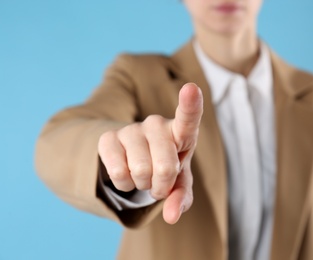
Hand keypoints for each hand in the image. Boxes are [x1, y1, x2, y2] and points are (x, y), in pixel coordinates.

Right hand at [98, 83, 202, 223]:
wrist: (135, 158)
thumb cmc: (165, 166)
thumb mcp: (179, 182)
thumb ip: (181, 197)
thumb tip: (171, 216)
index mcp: (181, 132)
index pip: (188, 116)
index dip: (190, 104)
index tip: (191, 88)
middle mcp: (156, 124)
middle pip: (166, 167)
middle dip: (162, 186)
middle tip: (159, 181)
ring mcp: (131, 128)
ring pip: (140, 172)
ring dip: (143, 185)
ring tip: (143, 175)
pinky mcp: (108, 137)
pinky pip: (117, 173)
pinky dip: (124, 184)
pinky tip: (127, 173)